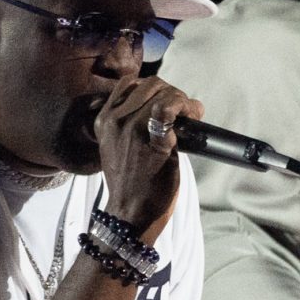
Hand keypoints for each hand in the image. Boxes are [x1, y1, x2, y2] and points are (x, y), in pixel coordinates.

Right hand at [94, 76, 202, 240]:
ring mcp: (132, 129)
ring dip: (183, 100)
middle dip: (173, 93)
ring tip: (192, 115)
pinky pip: (169, 108)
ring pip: (163, 92)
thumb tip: (163, 108)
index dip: (155, 89)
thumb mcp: (118, 148)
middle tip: (186, 111)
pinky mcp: (152, 140)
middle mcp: (115, 120)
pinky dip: (186, 107)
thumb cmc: (131, 185)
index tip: (168, 103)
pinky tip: (194, 117)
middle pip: (150, 84)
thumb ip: (131, 125)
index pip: (130, 83)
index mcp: (105, 120)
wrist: (130, 215)